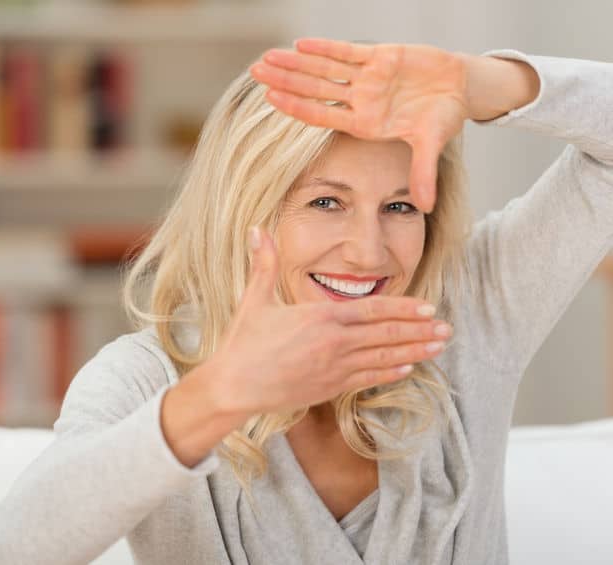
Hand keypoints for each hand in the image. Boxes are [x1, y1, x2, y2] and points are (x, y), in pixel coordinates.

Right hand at [208, 227, 452, 417]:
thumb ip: (264, 263)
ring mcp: (334, 369)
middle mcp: (334, 343)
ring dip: (414, 351)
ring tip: (438, 347)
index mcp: (320, 317)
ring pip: (383, 359)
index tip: (428, 307)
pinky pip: (367, 380)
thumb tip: (256, 228)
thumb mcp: (255, 299)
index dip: (403, 308)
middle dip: (418, 330)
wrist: (233, 386)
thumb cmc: (243, 343)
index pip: (372, 310)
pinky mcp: (328, 389)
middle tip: (447, 328)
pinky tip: (408, 369)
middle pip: (385, 335)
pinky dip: (389, 374)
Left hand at [250, 38, 469, 213]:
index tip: (270, 100)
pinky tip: (300, 44)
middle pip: (313, 89)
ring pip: (324, 67)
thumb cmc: (442, 117)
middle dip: (284, 80)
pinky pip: (347, 51)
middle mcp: (359, 100)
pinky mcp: (380, 56)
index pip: (321, 115)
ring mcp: (366, 78)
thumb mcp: (433, 145)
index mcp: (364, 123)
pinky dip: (326, 47)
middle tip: (254, 72)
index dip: (296, 107)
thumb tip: (427, 207)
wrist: (461, 89)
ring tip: (267, 56)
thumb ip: (424, 172)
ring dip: (295, 61)